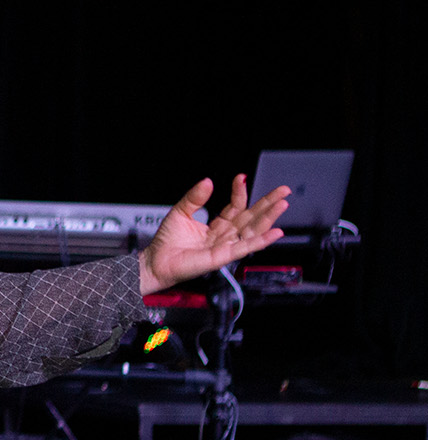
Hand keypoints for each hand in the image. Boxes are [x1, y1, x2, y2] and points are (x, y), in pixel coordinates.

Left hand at [138, 175, 290, 294]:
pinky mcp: (222, 257)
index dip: (240, 192)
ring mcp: (225, 246)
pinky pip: (245, 248)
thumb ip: (195, 197)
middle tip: (283, 191)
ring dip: (269, 218)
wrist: (156, 262)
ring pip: (252, 230)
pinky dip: (261, 240)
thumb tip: (207, 181)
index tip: (241, 178)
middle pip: (251, 217)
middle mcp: (224, 235)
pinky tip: (275, 233)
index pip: (235, 206)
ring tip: (282, 205)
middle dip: (268, 204)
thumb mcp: (181, 212)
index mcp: (216, 225)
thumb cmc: (166, 242)